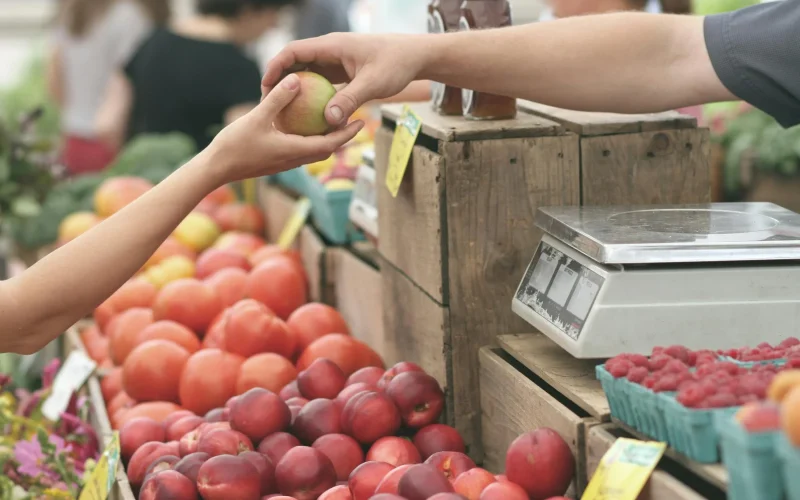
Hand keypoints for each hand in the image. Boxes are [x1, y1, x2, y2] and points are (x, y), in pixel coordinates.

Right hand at [208, 73, 363, 184]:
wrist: (215, 169)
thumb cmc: (235, 145)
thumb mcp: (257, 117)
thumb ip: (278, 99)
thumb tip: (296, 79)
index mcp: (295, 151)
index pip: (330, 144)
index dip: (347, 133)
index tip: (361, 121)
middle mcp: (294, 159)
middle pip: (326, 149)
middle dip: (343, 136)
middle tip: (355, 119)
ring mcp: (284, 162)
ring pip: (313, 150)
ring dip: (327, 138)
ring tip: (334, 121)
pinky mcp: (276, 161)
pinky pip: (299, 149)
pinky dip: (309, 138)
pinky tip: (304, 125)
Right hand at [262, 33, 427, 126]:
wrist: (415, 56)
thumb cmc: (396, 64)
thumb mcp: (373, 84)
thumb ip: (350, 100)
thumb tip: (328, 120)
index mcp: (332, 46)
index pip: (294, 51)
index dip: (276, 66)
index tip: (265, 86)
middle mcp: (330, 51)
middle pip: (295, 62)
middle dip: (280, 80)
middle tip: (268, 103)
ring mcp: (336, 61)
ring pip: (307, 73)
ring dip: (295, 89)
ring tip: (283, 111)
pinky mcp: (342, 71)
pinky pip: (320, 82)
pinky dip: (311, 96)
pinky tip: (307, 116)